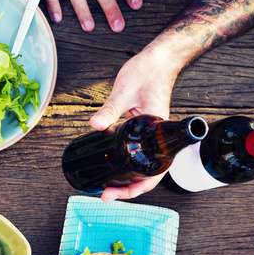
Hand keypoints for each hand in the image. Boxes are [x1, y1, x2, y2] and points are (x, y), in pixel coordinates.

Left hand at [89, 45, 177, 201]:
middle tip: (105, 196)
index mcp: (159, 130)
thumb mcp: (125, 91)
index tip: (120, 193)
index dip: (140, 187)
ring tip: (106, 188)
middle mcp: (156, 136)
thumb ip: (110, 109)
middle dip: (127, 188)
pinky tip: (109, 167)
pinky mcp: (140, 128)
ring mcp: (149, 134)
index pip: (156, 170)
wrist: (158, 59)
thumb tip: (95, 126)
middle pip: (147, 173)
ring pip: (140, 165)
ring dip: (125, 179)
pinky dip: (123, 163)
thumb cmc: (148, 72)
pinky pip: (133, 152)